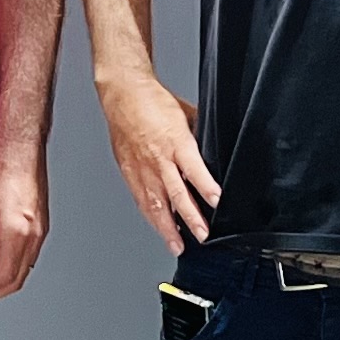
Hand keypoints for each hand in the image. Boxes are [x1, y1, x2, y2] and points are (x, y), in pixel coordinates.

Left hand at [0, 136, 48, 305]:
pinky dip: (15, 266)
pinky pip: (30, 254)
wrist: (20, 146)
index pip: (4, 278)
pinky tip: (0, 262)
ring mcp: (41, 229)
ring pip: (26, 267)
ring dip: (6, 281)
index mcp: (17, 233)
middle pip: (18, 278)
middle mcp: (34, 235)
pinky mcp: (41, 222)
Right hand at [97, 71, 218, 251]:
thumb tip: (212, 154)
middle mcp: (158, 159)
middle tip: (202, 235)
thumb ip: (198, 138)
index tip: (217, 203)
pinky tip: (160, 228)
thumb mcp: (186, 114)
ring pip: (156, 204)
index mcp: (175, 142)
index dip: (206, 188)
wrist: (123, 94)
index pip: (194, 170)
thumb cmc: (153, 101)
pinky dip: (152, 217)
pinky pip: (141, 200)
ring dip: (168, 227)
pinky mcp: (129, 172)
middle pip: (176, 194)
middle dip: (190, 218)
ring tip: (178, 245)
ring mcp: (141, 168)